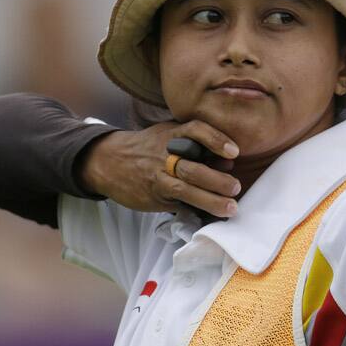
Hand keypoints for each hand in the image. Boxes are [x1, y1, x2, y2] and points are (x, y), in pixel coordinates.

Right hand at [78, 120, 241, 217]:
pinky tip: (212, 215)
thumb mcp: (169, 135)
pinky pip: (177, 204)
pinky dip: (195, 210)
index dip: (215, 139)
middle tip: (236, 187)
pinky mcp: (153, 196)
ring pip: (185, 190)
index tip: (234, 152)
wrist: (110, 161)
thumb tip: (229, 162)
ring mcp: (157, 177)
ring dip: (210, 200)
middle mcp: (164, 155)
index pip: (195, 130)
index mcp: (171, 134)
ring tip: (230, 207)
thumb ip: (196, 144)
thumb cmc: (150, 147)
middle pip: (192, 167)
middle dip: (216, 179)